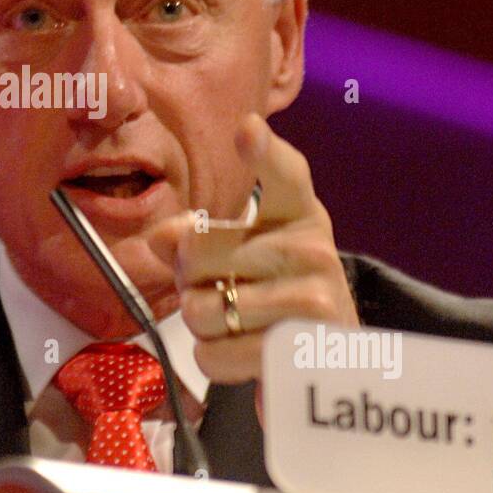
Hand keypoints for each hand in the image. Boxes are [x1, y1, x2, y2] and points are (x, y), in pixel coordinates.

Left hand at [166, 115, 357, 417]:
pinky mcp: (301, 347)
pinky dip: (213, 359)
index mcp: (297, 212)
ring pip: (202, 308)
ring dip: (202, 325)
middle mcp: (311, 246)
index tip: (247, 130)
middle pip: (199, 250)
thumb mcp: (240, 254)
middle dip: (189, 279)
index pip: (284, 173)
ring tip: (234, 324)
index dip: (263, 152)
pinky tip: (241, 353)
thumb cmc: (274, 293)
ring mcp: (312, 296)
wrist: (330, 362)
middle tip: (217, 289)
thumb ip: (194, 239)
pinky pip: (214, 354)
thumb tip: (162, 237)